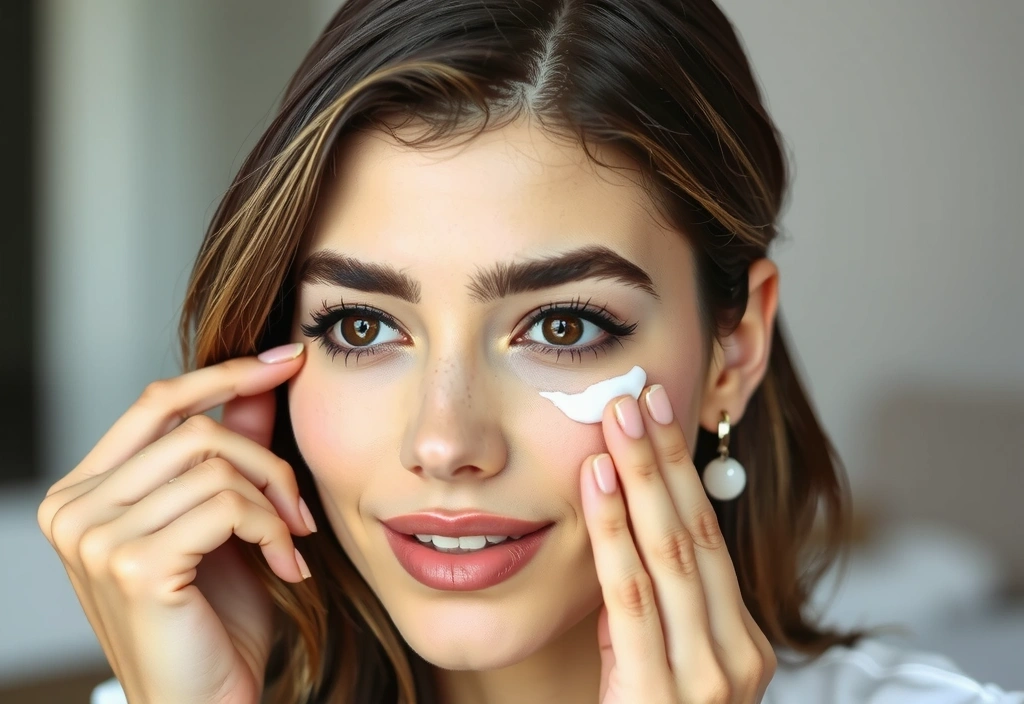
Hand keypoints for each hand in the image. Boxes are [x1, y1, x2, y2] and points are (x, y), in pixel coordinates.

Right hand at [37, 343, 313, 703]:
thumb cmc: (214, 621)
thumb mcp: (225, 522)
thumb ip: (233, 451)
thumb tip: (263, 379)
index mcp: (84, 491)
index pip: (158, 402)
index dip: (225, 374)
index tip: (288, 359)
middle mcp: (73, 509)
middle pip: (195, 428)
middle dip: (265, 460)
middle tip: (300, 509)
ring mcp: (94, 537)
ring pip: (215, 464)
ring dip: (274, 501)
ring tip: (292, 541)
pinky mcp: (133, 564)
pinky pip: (227, 506)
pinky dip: (272, 530)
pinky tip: (286, 567)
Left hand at [580, 384, 775, 703]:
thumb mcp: (658, 666)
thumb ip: (652, 609)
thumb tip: (628, 534)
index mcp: (743, 643)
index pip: (709, 539)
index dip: (680, 472)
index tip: (656, 414)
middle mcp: (738, 657)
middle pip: (697, 532)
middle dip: (665, 457)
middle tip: (638, 392)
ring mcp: (708, 679)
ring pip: (672, 552)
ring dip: (643, 475)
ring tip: (619, 416)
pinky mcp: (661, 696)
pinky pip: (632, 596)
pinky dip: (615, 531)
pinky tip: (598, 480)